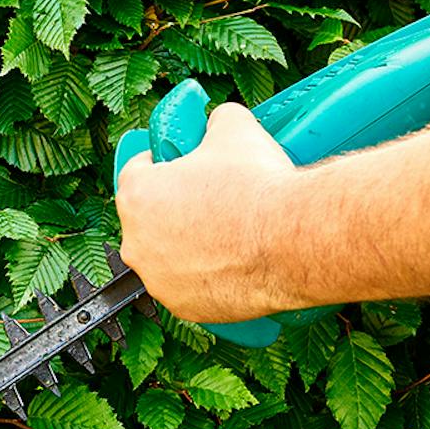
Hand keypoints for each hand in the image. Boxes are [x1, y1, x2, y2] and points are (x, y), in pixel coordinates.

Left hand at [114, 103, 300, 322]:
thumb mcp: (234, 128)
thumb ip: (214, 121)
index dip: (160, 163)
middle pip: (149, 218)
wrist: (293, 240)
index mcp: (136, 195)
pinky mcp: (184, 307)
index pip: (136, 171)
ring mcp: (158, 279)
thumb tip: (218, 121)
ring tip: (226, 231)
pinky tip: (233, 260)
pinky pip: (189, 287)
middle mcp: (136, 242)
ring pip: (168, 256)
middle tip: (209, 198)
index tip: (175, 163)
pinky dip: (206, 276)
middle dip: (174, 207)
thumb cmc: (258, 187)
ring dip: (188, 245)